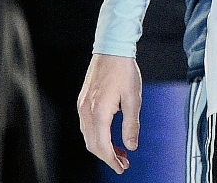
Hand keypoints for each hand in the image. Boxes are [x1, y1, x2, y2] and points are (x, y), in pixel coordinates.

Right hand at [78, 53, 141, 174]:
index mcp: (99, 112)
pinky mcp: (83, 101)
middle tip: (123, 162)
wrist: (112, 50)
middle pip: (92, 144)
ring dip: (102, 147)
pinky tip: (109, 136)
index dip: (112, 160)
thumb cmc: (124, 71)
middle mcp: (86, 111)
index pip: (102, 146)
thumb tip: (131, 145)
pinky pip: (87, 126)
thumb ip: (131, 124)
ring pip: (88, 136)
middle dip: (107, 156)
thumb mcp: (133, 98)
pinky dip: (97, 135)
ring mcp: (82, 106)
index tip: (122, 167)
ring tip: (119, 151)